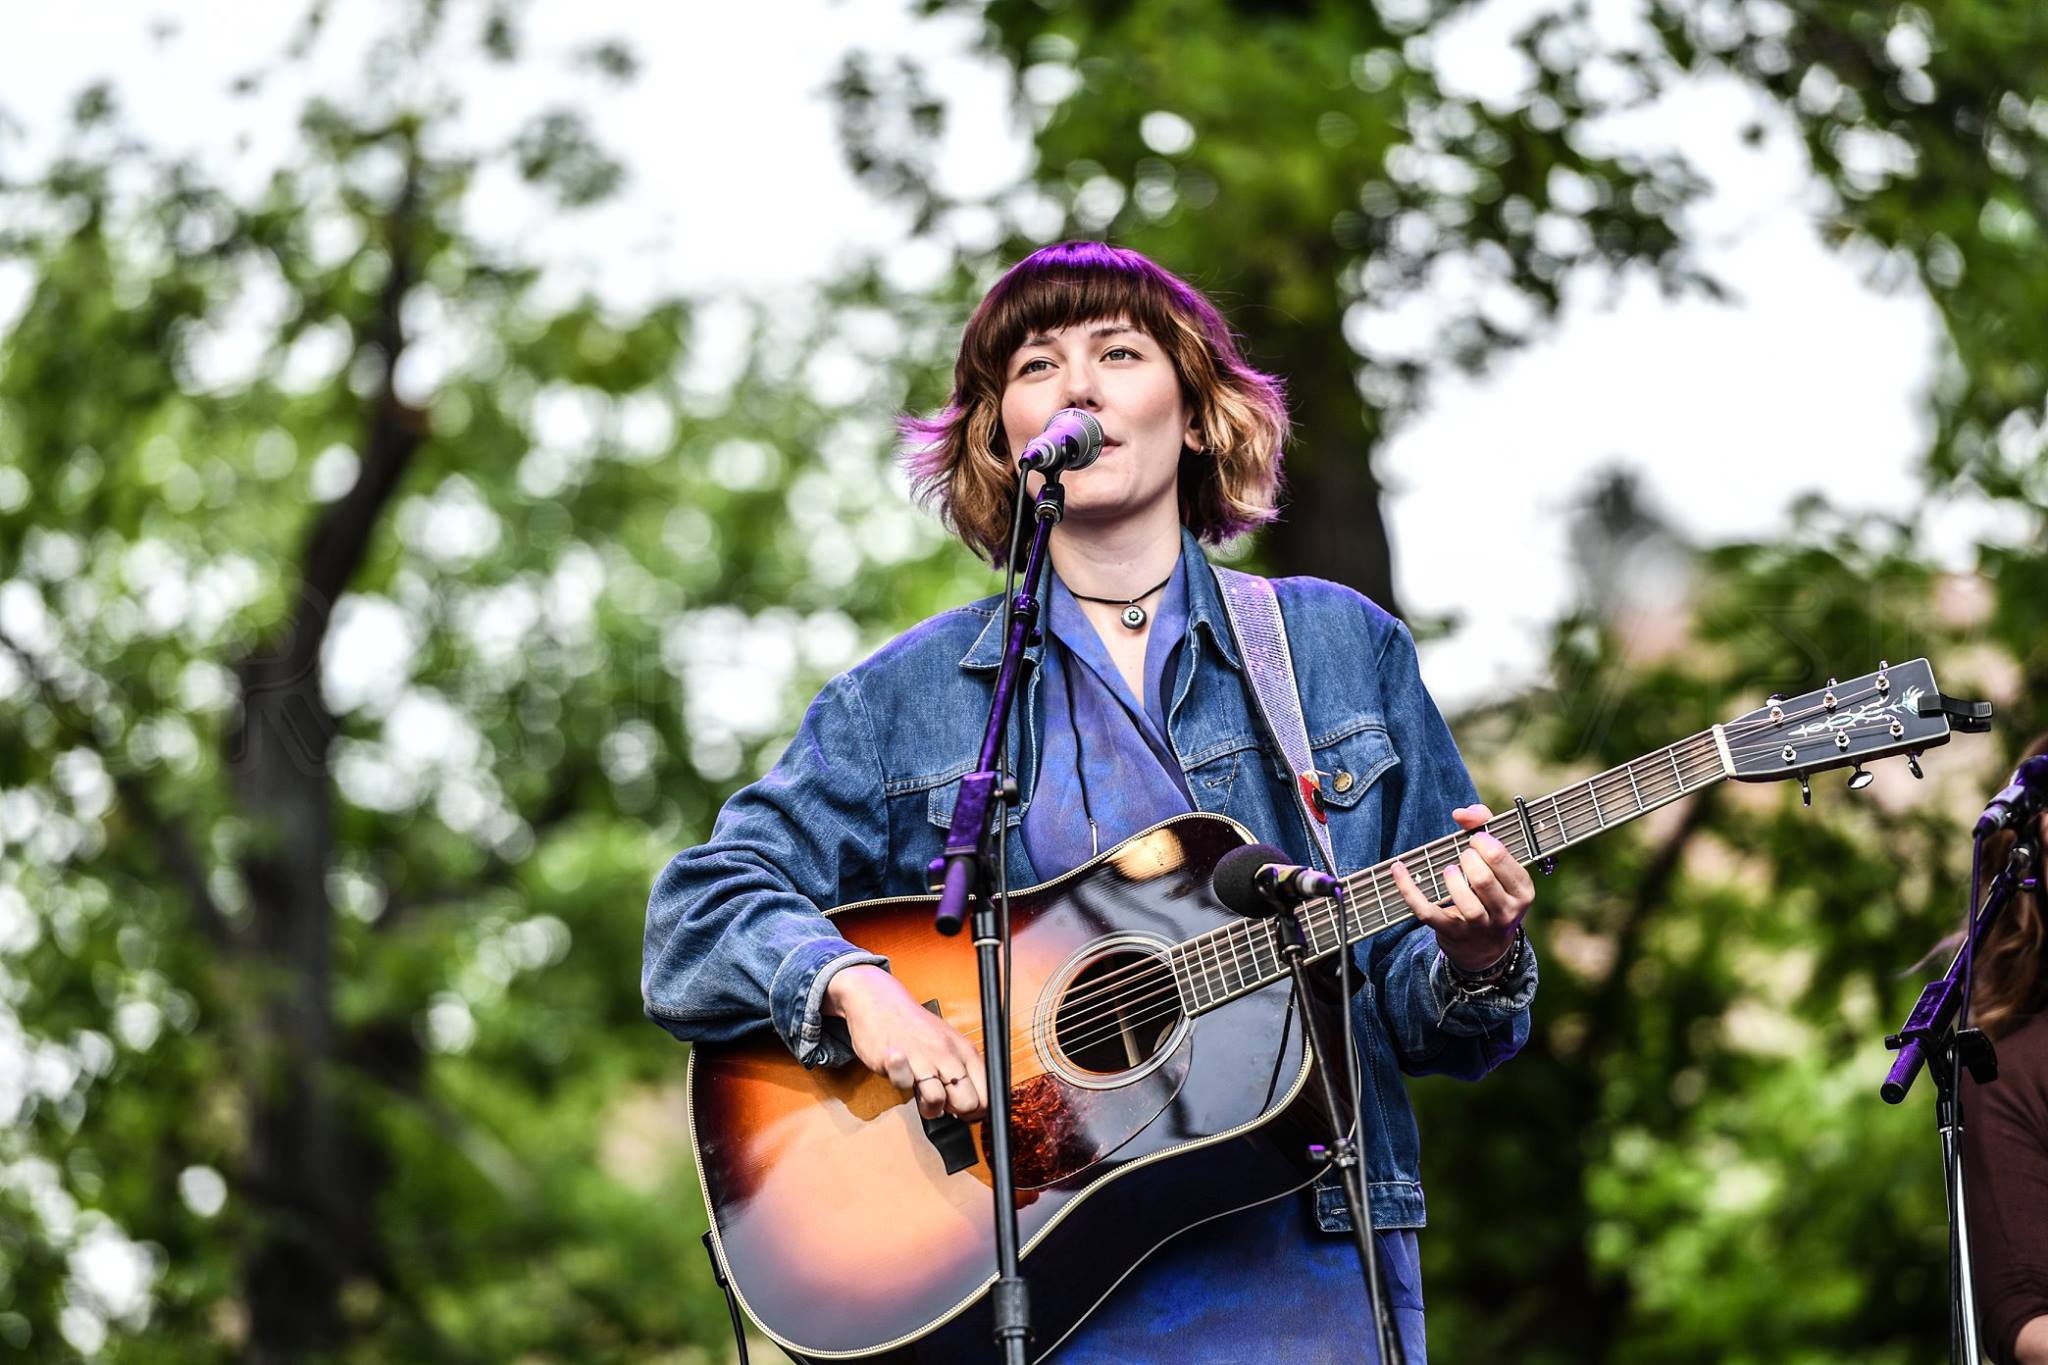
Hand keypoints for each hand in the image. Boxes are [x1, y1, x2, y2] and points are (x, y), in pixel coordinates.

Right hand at [823, 965, 987, 1121]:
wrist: (880, 1001)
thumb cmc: (916, 1028)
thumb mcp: (949, 1045)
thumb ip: (963, 1073)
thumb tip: (974, 1109)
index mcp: (965, 1051)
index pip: (988, 1093)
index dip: (977, 1111)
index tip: (965, 1111)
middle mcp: (947, 1053)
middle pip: (967, 1103)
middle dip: (955, 1113)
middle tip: (943, 1103)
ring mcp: (922, 1055)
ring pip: (937, 1100)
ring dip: (928, 1108)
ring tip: (921, 1094)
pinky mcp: (895, 1058)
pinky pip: (902, 1083)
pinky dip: (901, 1083)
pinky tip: (903, 1074)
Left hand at [1389, 804, 1534, 973]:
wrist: (1487, 948)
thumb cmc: (1492, 892)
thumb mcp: (1501, 865)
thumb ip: (1486, 828)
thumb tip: (1463, 813)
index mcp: (1522, 891)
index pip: (1500, 858)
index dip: (1482, 841)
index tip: (1475, 839)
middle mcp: (1506, 912)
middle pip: (1482, 878)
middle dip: (1467, 858)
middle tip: (1464, 857)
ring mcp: (1479, 926)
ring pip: (1463, 899)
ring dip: (1450, 877)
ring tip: (1450, 871)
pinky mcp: (1451, 933)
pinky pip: (1426, 911)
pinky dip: (1408, 889)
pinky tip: (1398, 869)